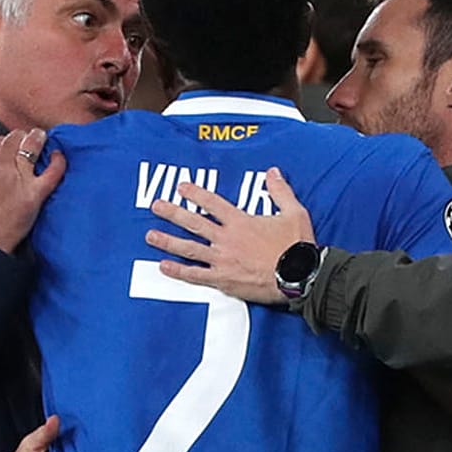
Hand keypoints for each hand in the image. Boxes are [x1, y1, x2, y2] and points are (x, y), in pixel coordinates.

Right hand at [0, 128, 65, 253]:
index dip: (1, 142)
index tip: (5, 146)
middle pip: (13, 140)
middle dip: (19, 137)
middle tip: (24, 139)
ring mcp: (18, 178)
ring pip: (31, 147)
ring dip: (37, 139)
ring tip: (41, 138)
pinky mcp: (34, 194)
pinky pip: (52, 172)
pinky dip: (58, 162)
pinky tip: (58, 156)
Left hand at [145, 166, 314, 303]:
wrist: (300, 276)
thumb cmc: (298, 246)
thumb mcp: (293, 212)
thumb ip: (280, 191)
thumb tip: (273, 172)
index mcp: (241, 221)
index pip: (212, 203)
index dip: (195, 193)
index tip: (181, 187)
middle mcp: (227, 239)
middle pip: (193, 223)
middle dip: (172, 213)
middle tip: (156, 206)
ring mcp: (222, 259)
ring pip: (189, 248)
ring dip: (168, 241)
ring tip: (151, 236)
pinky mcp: (223, 279)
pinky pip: (195, 275)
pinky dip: (178, 271)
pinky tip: (163, 267)